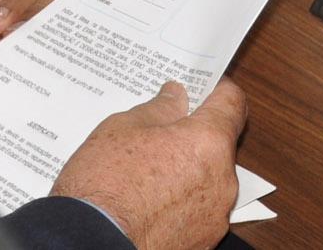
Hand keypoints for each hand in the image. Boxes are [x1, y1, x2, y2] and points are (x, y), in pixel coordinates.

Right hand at [52, 79, 246, 249]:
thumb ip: (158, 109)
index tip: (203, 87)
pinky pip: (199, 209)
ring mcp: (215, 216)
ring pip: (209, 179)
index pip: (232, 103)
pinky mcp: (203, 241)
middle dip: (194, 136)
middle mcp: (222, 180)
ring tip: (148, 171)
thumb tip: (175, 97)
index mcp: (208, 142)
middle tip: (161, 131)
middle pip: (219, 144)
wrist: (90, 243)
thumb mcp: (122, 129)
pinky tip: (150, 200)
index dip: (217, 90)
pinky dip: (181, 201)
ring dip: (188, 170)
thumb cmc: (104, 186)